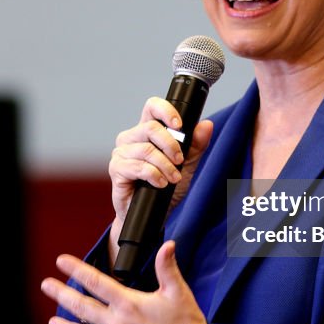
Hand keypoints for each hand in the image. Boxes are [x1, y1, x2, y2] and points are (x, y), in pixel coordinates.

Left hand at [41, 241, 211, 323]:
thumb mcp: (178, 291)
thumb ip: (167, 267)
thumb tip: (168, 245)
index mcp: (128, 304)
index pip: (95, 283)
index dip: (76, 269)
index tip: (61, 261)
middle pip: (81, 307)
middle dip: (61, 294)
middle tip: (46, 285)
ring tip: (52, 322)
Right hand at [107, 97, 213, 261]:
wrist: (153, 216)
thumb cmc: (165, 188)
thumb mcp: (186, 166)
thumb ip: (195, 146)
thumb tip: (206, 125)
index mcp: (146, 131)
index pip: (152, 107)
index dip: (165, 110)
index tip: (180, 124)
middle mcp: (131, 138)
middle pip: (150, 127)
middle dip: (171, 144)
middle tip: (180, 160)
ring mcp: (121, 153)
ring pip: (146, 149)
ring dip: (165, 165)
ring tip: (173, 178)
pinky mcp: (116, 170)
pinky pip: (137, 167)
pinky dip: (154, 175)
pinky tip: (160, 183)